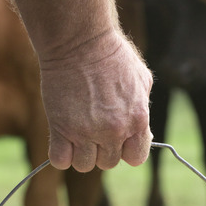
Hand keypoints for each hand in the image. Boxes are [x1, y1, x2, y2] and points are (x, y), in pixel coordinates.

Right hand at [39, 31, 152, 171]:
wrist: (79, 40)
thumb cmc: (112, 56)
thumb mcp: (141, 80)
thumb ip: (144, 111)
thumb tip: (144, 135)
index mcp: (137, 121)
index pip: (136, 159)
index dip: (126, 151)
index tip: (118, 139)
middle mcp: (113, 131)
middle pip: (108, 163)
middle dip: (102, 149)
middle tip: (94, 127)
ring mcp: (86, 132)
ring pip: (84, 165)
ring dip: (81, 153)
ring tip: (78, 132)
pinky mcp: (61, 129)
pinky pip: (60, 161)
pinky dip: (61, 155)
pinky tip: (63, 140)